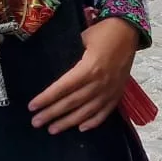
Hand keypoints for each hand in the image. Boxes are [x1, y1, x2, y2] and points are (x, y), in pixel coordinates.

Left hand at [28, 18, 138, 133]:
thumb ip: (70, 54)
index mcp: (89, 68)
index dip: (47, 98)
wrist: (129, 31)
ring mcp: (110, 90)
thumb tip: (54, 66)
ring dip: (68, 122)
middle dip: (52, 113)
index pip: (63, 87)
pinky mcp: (117, 93)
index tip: (32, 106)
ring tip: (53, 129)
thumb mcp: (83, 38)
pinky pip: (105, 112)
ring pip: (86, 111)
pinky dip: (93, 122)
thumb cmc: (103, 32)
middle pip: (72, 102)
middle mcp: (99, 83)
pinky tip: (81, 128)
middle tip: (36, 122)